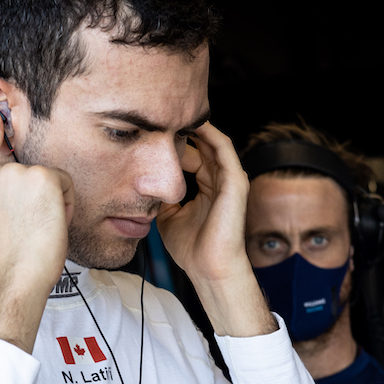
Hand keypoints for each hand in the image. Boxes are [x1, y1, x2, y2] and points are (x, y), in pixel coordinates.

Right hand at [0, 113, 74, 352]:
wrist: (15, 277)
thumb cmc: (3, 260)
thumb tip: (8, 183)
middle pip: (23, 168)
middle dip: (31, 193)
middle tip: (26, 224)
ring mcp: (14, 172)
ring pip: (45, 178)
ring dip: (49, 201)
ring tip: (36, 228)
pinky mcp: (41, 177)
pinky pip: (65, 184)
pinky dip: (66, 205)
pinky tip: (51, 223)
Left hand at [156, 122, 274, 336]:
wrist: (209, 268)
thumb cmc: (192, 249)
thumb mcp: (168, 217)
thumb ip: (162, 198)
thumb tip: (148, 185)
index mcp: (207, 188)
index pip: (193, 156)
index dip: (174, 144)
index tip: (153, 134)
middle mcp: (221, 180)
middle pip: (203, 146)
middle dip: (184, 131)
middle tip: (161, 118)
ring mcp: (230, 179)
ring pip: (214, 142)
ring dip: (197, 127)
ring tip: (176, 114)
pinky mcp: (235, 181)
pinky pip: (224, 148)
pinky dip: (210, 134)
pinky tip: (194, 124)